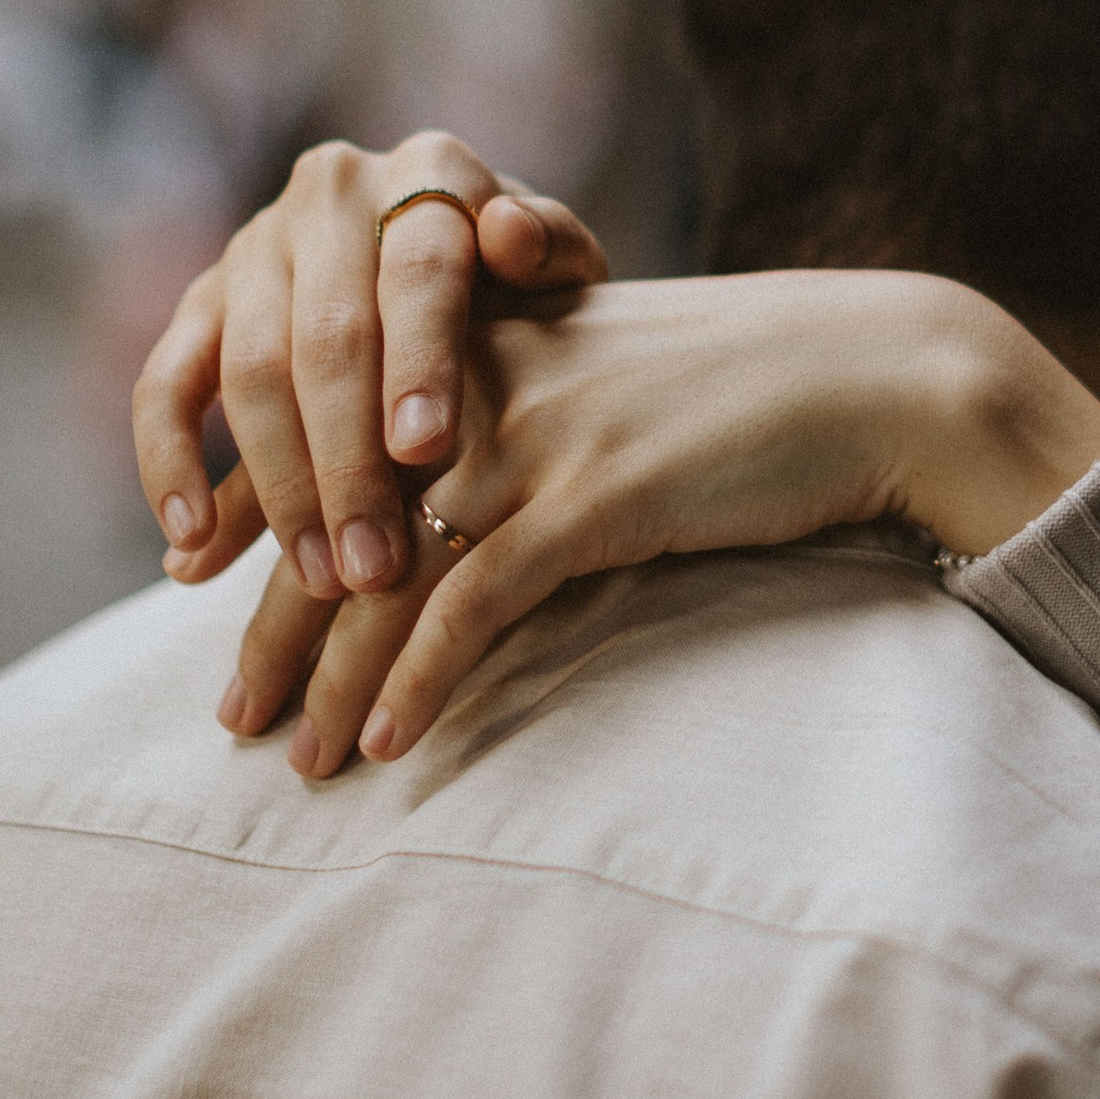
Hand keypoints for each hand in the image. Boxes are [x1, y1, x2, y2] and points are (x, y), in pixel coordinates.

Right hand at [133, 131, 608, 603]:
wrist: (463, 267)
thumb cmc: (529, 285)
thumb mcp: (561, 266)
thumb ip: (553, 252)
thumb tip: (509, 235)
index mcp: (432, 171)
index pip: (419, 268)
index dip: (420, 359)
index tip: (425, 451)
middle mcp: (333, 192)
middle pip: (327, 335)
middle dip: (348, 463)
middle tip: (372, 566)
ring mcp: (257, 243)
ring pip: (250, 371)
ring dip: (279, 487)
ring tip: (318, 578)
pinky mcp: (201, 299)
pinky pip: (166, 383)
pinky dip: (168, 463)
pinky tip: (193, 544)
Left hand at [222, 271, 1099, 777]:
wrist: (877, 371)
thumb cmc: (758, 384)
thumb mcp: (617, 373)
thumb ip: (533, 409)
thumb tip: (470, 496)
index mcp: (483, 339)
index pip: (340, 441)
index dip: (272, 529)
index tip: (222, 604)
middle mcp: (489, 380)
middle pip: (342, 513)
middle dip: (276, 624)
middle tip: (233, 719)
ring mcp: (540, 436)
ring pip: (391, 566)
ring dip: (330, 673)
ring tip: (294, 759)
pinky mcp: (598, 495)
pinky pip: (477, 602)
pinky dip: (419, 679)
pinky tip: (385, 741)